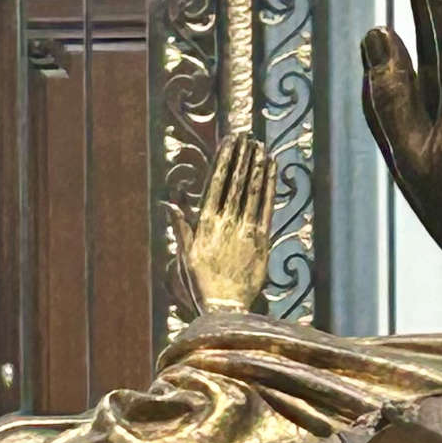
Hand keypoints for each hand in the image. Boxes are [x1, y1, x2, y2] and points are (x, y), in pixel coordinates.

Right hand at [169, 131, 275, 313]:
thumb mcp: (186, 255)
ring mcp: (246, 230)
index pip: (216, 184)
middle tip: (247, 136)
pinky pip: (267, 206)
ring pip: (252, 191)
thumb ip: (181, 228)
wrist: (226, 306)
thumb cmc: (203, 282)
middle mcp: (227, 222)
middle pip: (236, 183)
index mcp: (206, 224)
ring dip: (256, 166)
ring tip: (259, 146)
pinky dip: (269, 186)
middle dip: (241, 157)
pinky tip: (271, 169)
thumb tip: (170, 205)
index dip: (224, 161)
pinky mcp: (262, 239)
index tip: (228, 143)